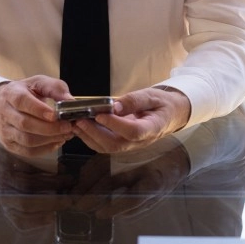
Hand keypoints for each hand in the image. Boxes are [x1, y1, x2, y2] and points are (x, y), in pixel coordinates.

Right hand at [0, 75, 74, 155]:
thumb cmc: (24, 92)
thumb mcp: (38, 83)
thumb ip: (55, 88)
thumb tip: (70, 101)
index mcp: (11, 94)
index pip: (22, 102)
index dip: (38, 110)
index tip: (55, 115)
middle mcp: (4, 113)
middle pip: (25, 124)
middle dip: (49, 128)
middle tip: (67, 126)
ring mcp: (5, 131)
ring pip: (26, 140)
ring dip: (49, 139)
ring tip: (65, 134)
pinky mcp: (9, 145)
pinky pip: (28, 152)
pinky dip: (45, 149)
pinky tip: (56, 142)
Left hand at [70, 85, 191, 153]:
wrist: (168, 115)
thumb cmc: (161, 104)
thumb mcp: (152, 96)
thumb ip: (134, 100)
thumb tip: (114, 106)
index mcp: (152, 128)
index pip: (133, 131)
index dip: (115, 125)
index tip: (100, 114)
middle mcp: (140, 141)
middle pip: (115, 144)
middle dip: (95, 133)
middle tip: (80, 120)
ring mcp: (130, 145)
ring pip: (107, 147)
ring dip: (89, 137)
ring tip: (76, 123)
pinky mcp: (122, 143)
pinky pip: (104, 145)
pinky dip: (90, 138)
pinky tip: (81, 127)